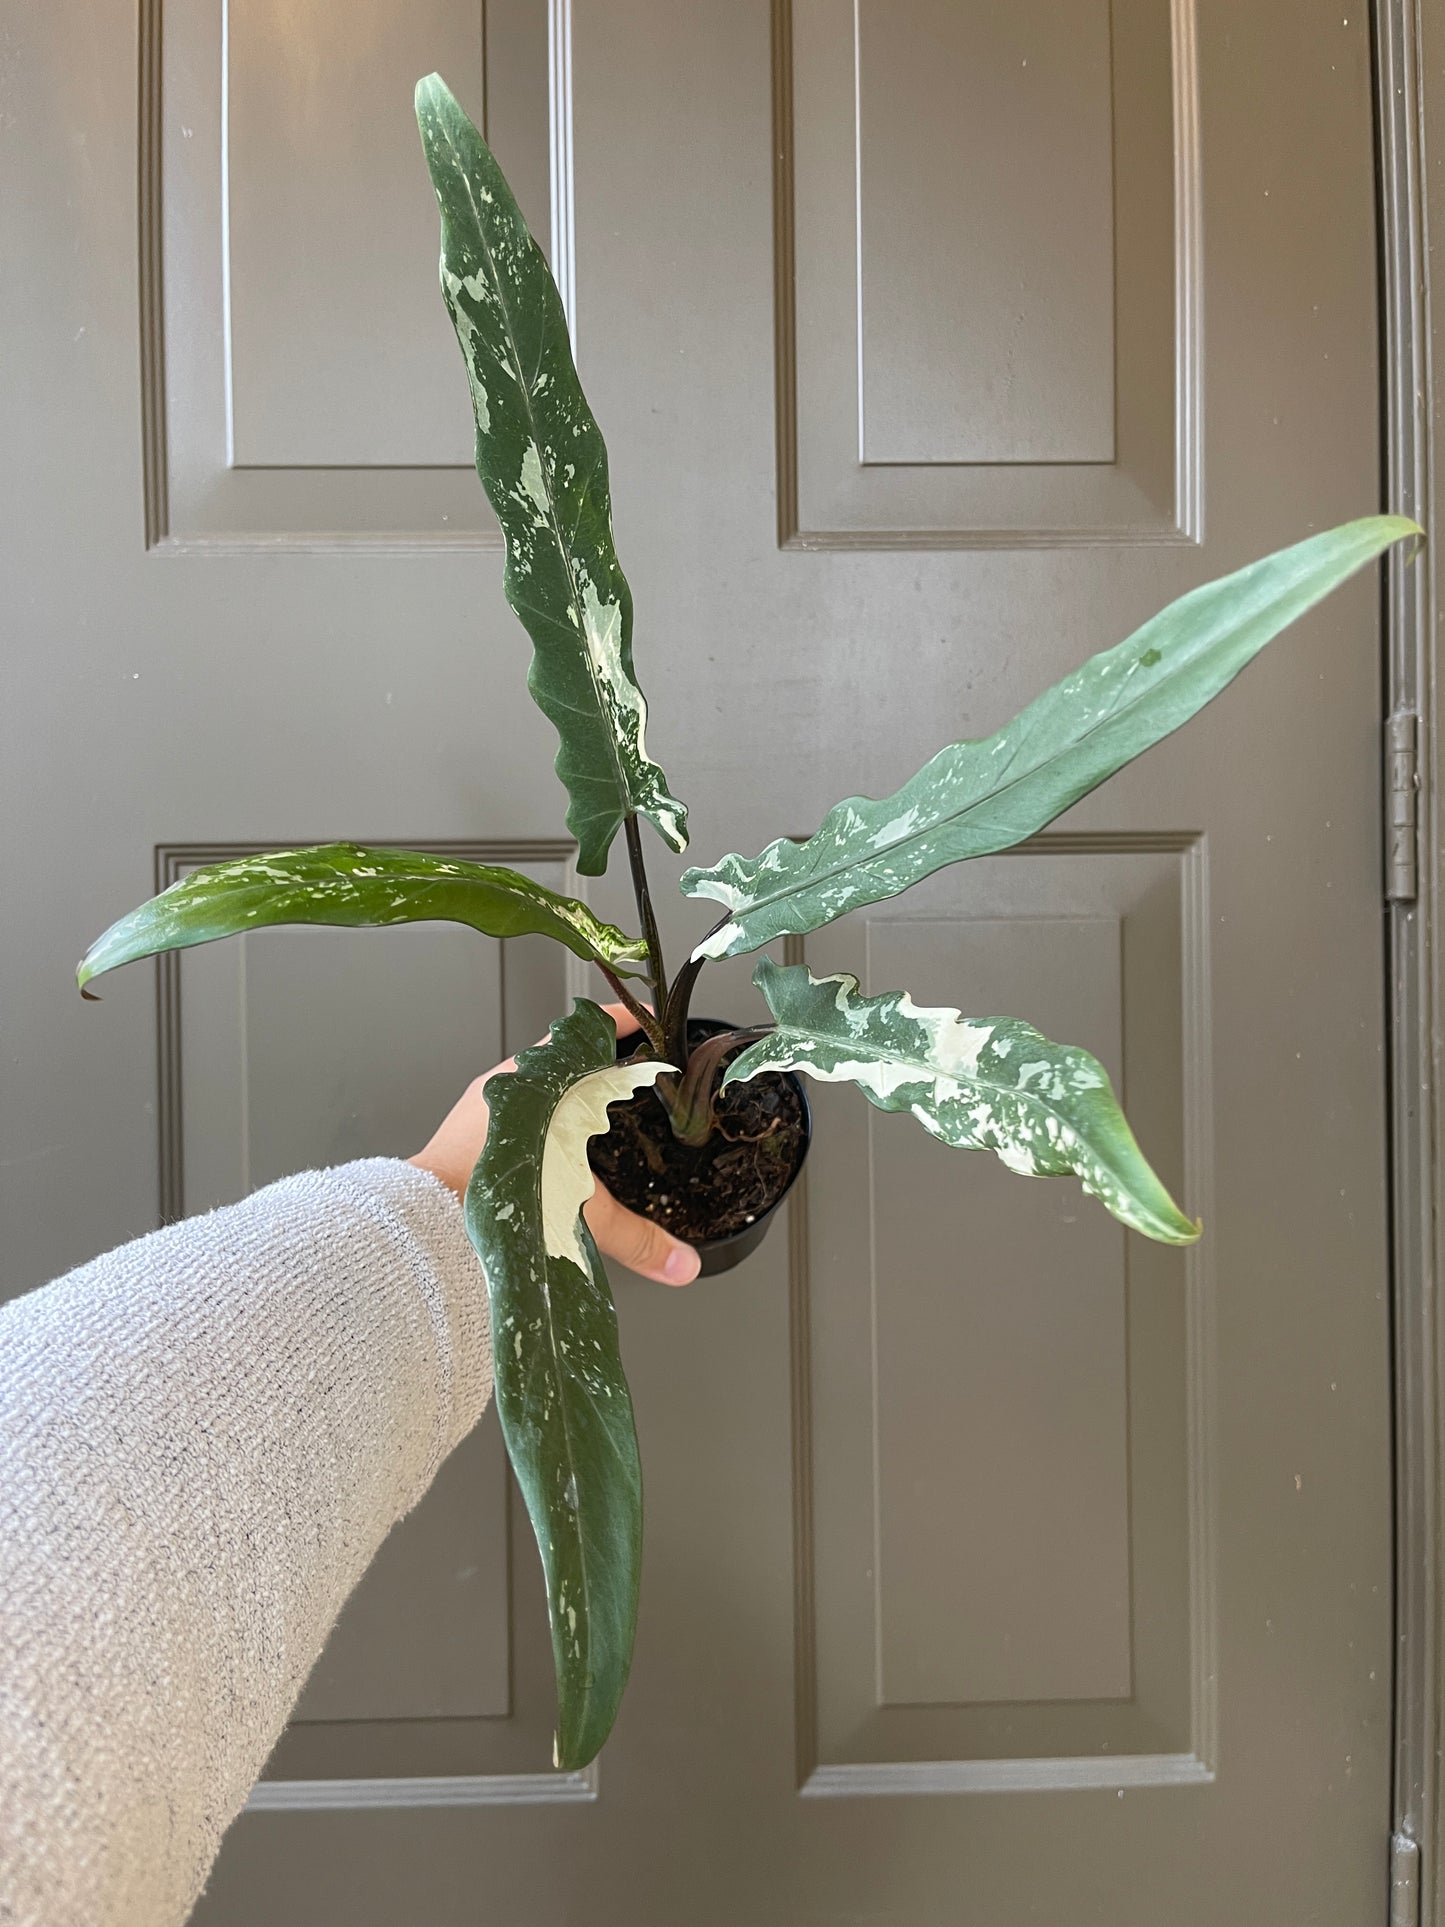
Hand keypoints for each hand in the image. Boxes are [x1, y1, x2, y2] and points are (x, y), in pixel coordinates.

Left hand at [410, 1003, 700, 1285]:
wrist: (428, 1219)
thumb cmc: (495, 1196)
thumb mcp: (581, 1212)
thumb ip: (636, 1238)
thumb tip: (681, 1264)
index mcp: (545, 1079)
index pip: (593, 1029)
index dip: (627, 1021)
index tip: (650, 1018)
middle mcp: (513, 1082)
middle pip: (566, 1054)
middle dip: (600, 1062)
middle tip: (631, 1073)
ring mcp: (488, 1104)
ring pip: (538, 1082)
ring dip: (567, 1092)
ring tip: (596, 1115)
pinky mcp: (467, 1130)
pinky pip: (513, 1110)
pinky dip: (539, 1120)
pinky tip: (552, 1149)